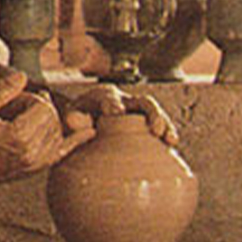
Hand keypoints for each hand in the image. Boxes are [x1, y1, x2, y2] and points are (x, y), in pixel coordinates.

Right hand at [0, 73, 94, 185]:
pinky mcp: (36, 169)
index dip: (29, 99)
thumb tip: (22, 76)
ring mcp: (36, 164)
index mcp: (18, 137)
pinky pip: (62, 152)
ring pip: (58, 131)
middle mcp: (31, 154)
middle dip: (38, 108)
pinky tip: (91, 132)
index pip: (42, 107)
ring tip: (24, 119)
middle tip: (16, 109)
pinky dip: (76, 141)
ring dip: (47, 120)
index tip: (12, 102)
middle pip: (52, 118)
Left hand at [64, 85, 178, 145]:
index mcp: (104, 96)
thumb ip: (72, 118)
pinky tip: (171, 145)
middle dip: (151, 114)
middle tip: (154, 130)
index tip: (115, 112)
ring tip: (170, 139)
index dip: (112, 103)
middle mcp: (126, 101)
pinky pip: (159, 127)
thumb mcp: (70, 117)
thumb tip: (79, 122)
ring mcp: (137, 113)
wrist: (86, 122)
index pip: (109, 97)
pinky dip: (166, 133)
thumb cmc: (77, 120)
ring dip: (164, 125)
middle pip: (142, 102)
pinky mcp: (144, 125)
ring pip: (155, 115)